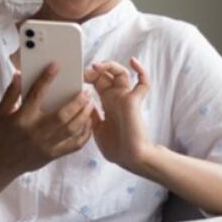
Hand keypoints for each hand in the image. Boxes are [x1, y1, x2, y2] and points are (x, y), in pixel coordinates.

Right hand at [0, 62, 95, 174]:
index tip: (56, 67)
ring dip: (84, 115)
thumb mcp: (2, 111)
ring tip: (90, 103)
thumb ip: (11, 92)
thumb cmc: (3, 133)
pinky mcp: (52, 155)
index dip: (45, 79)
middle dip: (77, 101)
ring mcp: (45, 145)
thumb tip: (19, 74)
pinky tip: (89, 123)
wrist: (1, 163)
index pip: (35, 95)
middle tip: (86, 91)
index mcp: (22, 118)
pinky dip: (84, 134)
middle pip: (62, 115)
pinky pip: (74, 145)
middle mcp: (35, 131)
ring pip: (71, 129)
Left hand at [87, 57, 153, 172]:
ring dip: (109, 67)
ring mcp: (126, 98)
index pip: (98, 82)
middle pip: (108, 75)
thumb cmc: (116, 148)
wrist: (130, 159)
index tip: (78, 77)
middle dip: (95, 70)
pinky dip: (141, 71)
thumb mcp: (96, 130)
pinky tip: (134, 62)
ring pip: (121, 73)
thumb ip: (91, 116)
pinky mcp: (134, 101)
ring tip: (97, 67)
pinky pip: (143, 83)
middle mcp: (117, 98)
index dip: (89, 76)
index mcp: (108, 103)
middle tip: (84, 73)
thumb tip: (84, 104)